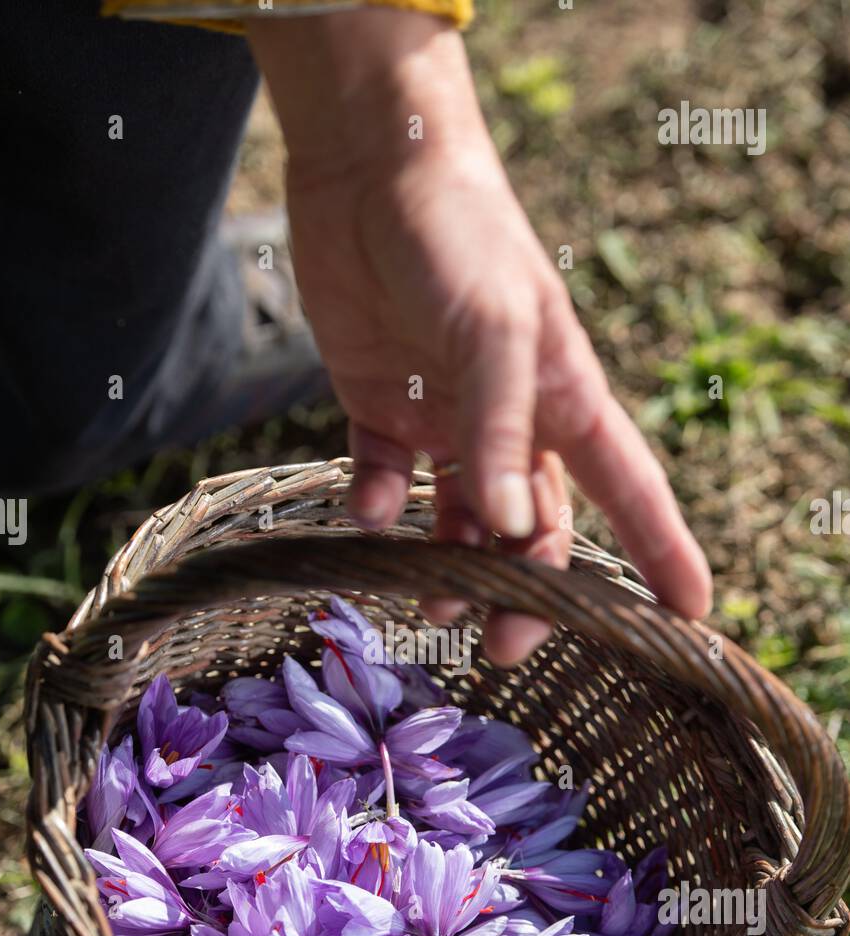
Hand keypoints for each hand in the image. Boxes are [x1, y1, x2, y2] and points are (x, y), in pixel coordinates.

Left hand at [248, 12, 711, 664]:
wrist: (368, 169)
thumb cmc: (459, 236)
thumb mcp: (496, 330)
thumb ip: (502, 430)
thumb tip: (512, 531)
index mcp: (564, 398)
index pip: (627, 490)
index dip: (660, 553)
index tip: (690, 615)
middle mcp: (510, 419)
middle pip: (536, 528)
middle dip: (528, 590)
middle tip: (503, 644)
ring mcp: (445, 419)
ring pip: (461, 519)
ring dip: (450, 564)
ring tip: (433, 603)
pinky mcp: (381, 408)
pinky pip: (383, 481)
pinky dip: (377, 508)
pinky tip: (369, 516)